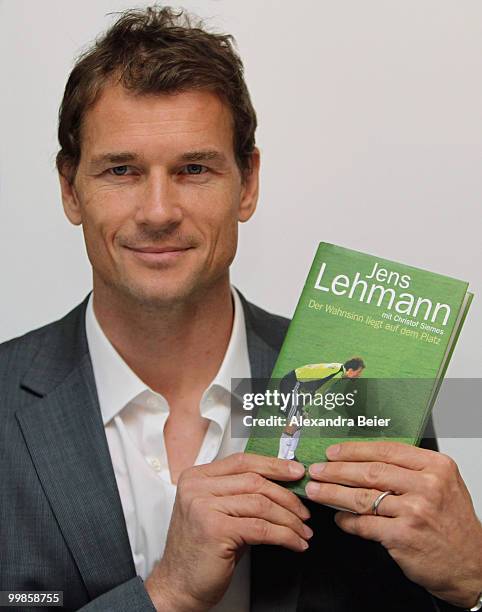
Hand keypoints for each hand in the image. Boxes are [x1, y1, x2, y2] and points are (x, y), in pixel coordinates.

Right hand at [145, 452, 310, 610]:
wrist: (178, 586)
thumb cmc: (201, 551)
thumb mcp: (217, 512)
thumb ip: (240, 494)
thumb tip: (281, 485)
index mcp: (197, 477)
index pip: (242, 461)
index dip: (273, 465)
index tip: (296, 471)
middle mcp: (197, 488)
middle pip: (254, 480)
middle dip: (287, 496)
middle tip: (304, 510)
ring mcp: (204, 506)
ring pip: (261, 504)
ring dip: (289, 519)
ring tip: (302, 530)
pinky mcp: (215, 529)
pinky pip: (261, 528)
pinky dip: (284, 535)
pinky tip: (294, 542)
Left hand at [305, 441, 481, 608]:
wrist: (472, 565)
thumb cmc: (453, 523)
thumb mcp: (442, 485)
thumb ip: (410, 469)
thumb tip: (366, 458)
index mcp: (435, 467)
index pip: (386, 450)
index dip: (354, 450)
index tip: (334, 452)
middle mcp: (427, 486)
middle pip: (369, 472)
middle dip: (336, 470)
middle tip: (317, 470)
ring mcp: (414, 512)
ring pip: (362, 497)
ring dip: (332, 493)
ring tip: (317, 491)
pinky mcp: (403, 537)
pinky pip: (365, 524)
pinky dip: (347, 521)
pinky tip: (339, 518)